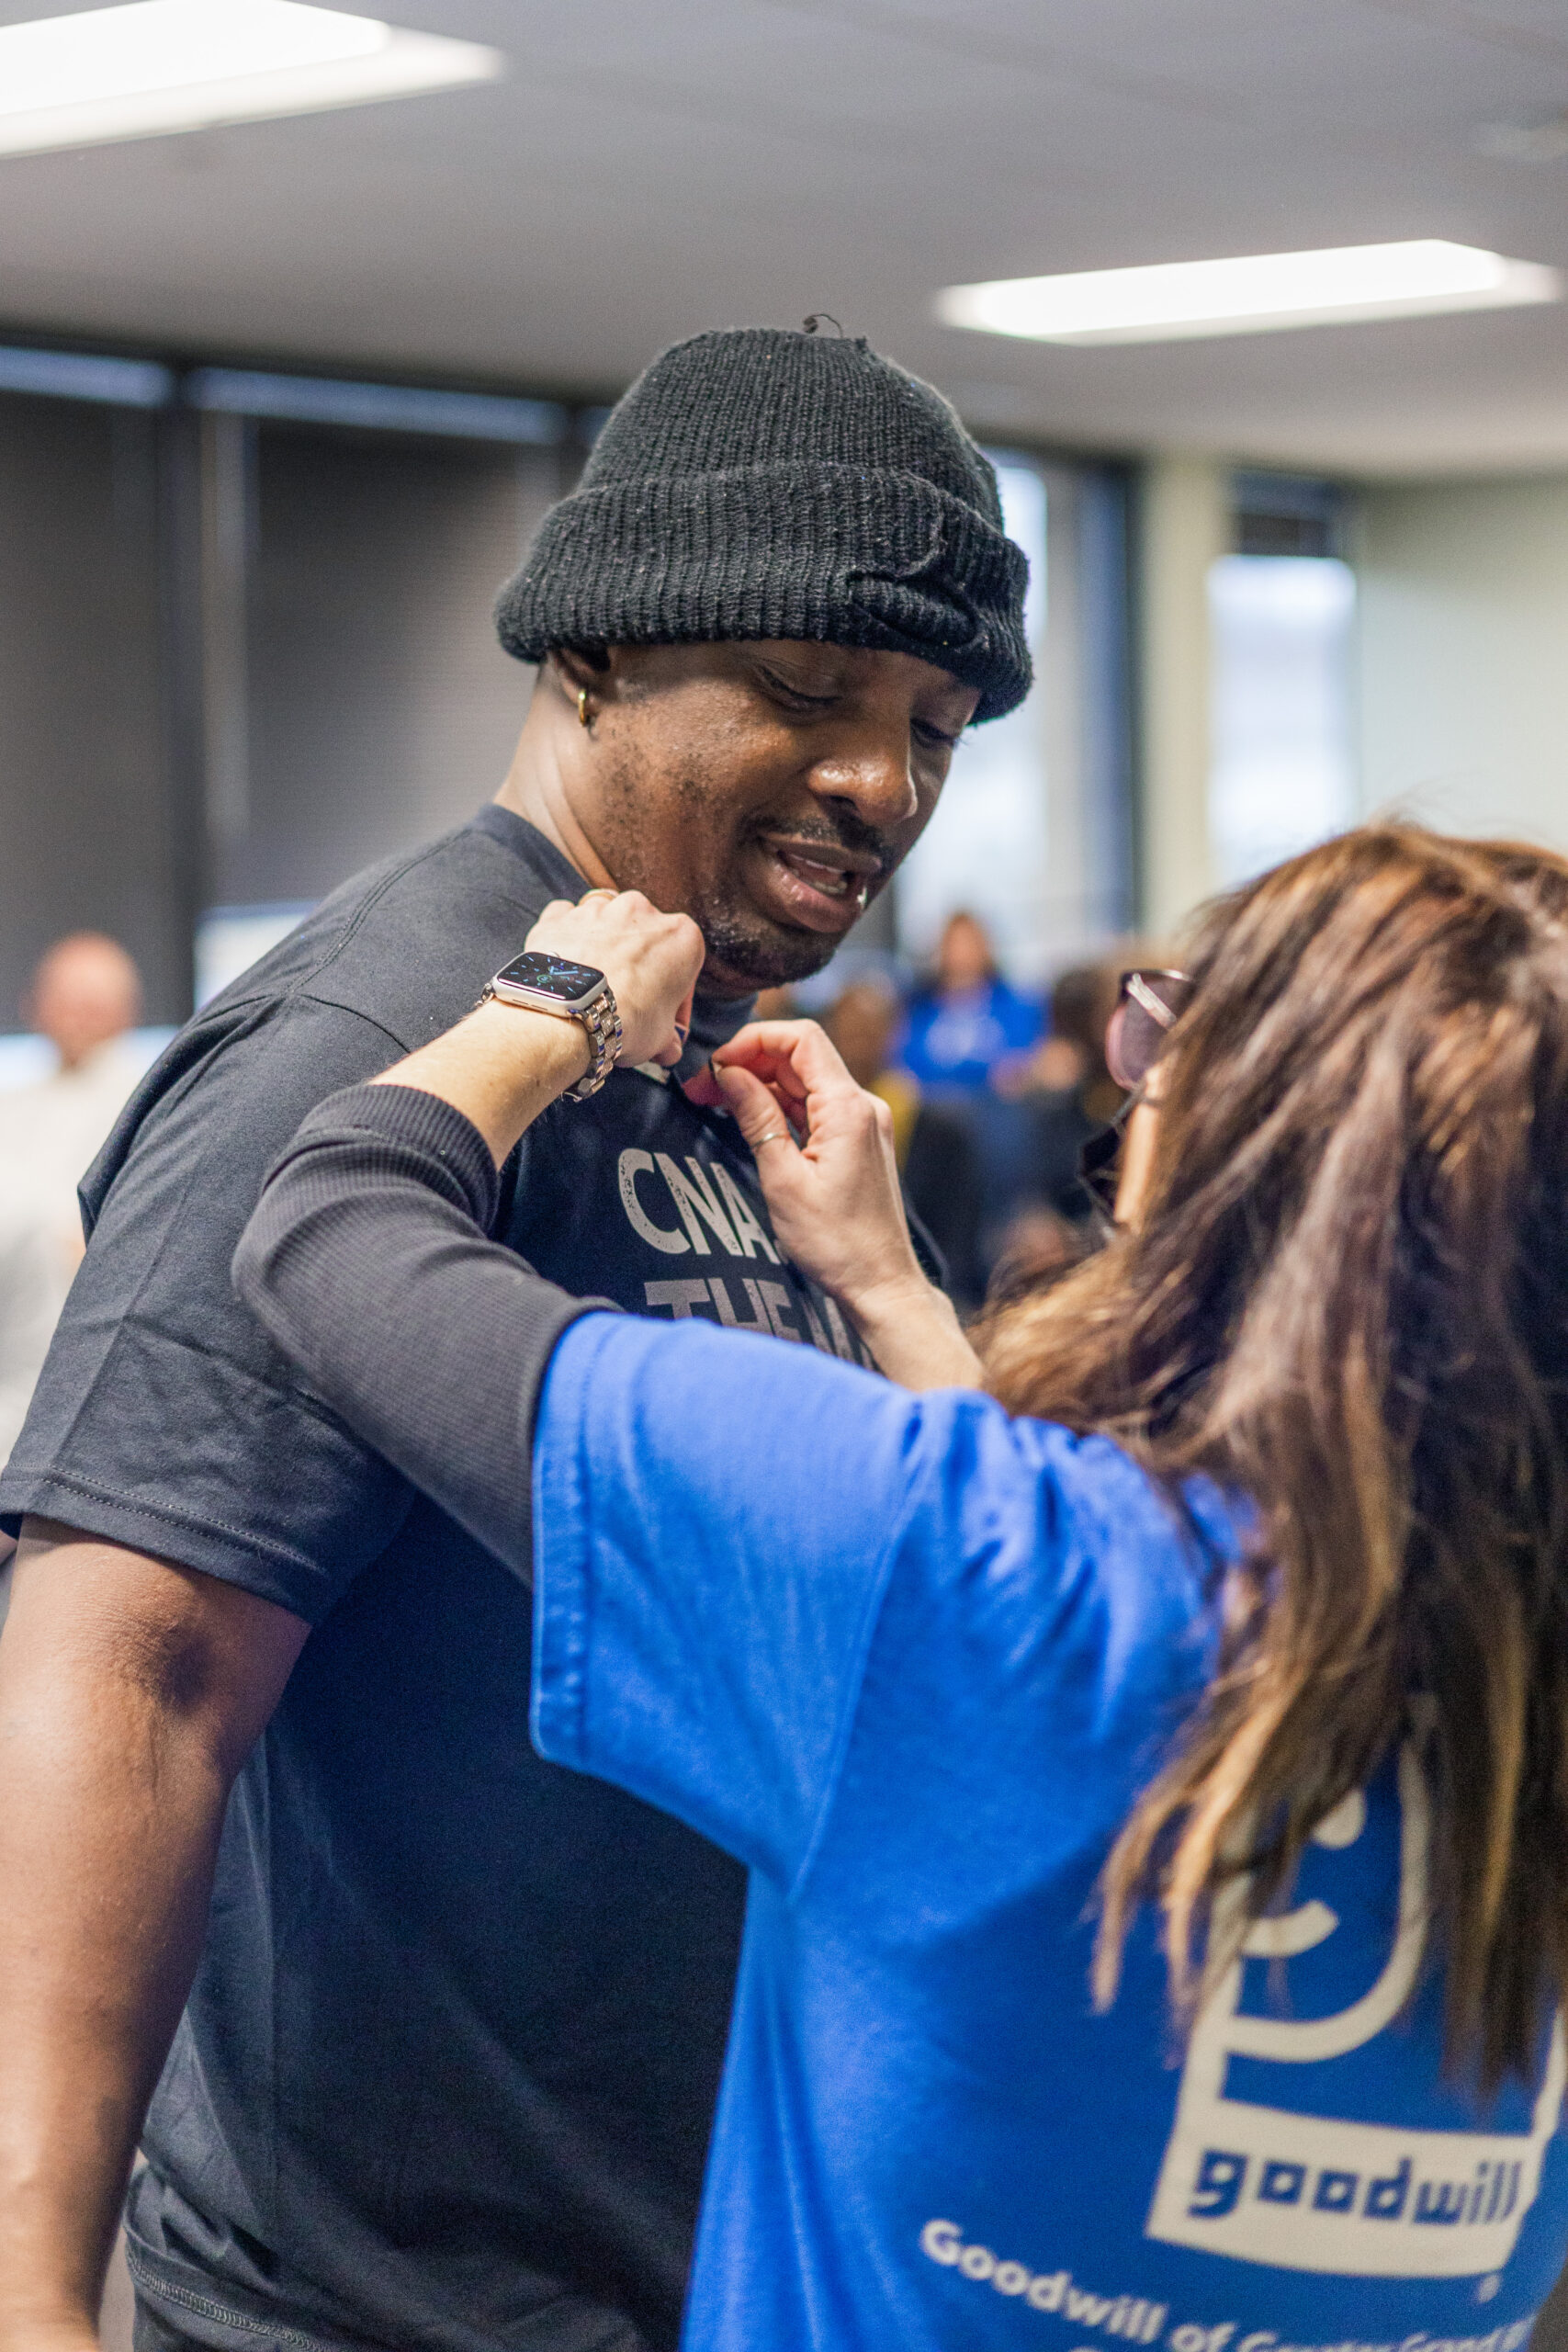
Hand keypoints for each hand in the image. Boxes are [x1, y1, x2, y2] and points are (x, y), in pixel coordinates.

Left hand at [525, 892, 702, 1070]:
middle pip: (644, 940)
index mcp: (681, 936)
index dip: (674, 998)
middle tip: (629, 1004)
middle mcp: (641, 911)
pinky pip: (567, 922)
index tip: (664, 1016)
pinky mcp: (560, 916)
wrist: (569, 1014)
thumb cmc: (624, 1019)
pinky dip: (567, 940)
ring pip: (605, 924)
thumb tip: (667, 1048)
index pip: (684, 966)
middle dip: (638, 967)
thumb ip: (667, 1037)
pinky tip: (568, 970)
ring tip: (594, 989)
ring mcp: (598, 909)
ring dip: (603, 949)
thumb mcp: (660, 1039)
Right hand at [688, 1019, 916, 1302]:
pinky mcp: (858, 1140)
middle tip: (701, 1088)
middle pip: (800, 1057)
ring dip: (759, 1084)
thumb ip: (756, 1117)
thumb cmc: (835, 1243)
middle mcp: (863, 1106)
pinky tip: (747, 1117)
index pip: (801, 1039)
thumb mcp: (783, 1179)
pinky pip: (815, 1107)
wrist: (880, 1283)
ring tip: (714, 1102)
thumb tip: (728, 1074)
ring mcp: (863, 1122)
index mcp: (849, 1108)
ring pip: (805, 1082)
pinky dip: (780, 1105)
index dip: (753, 1040)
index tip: (716, 1065)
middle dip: (748, 1063)